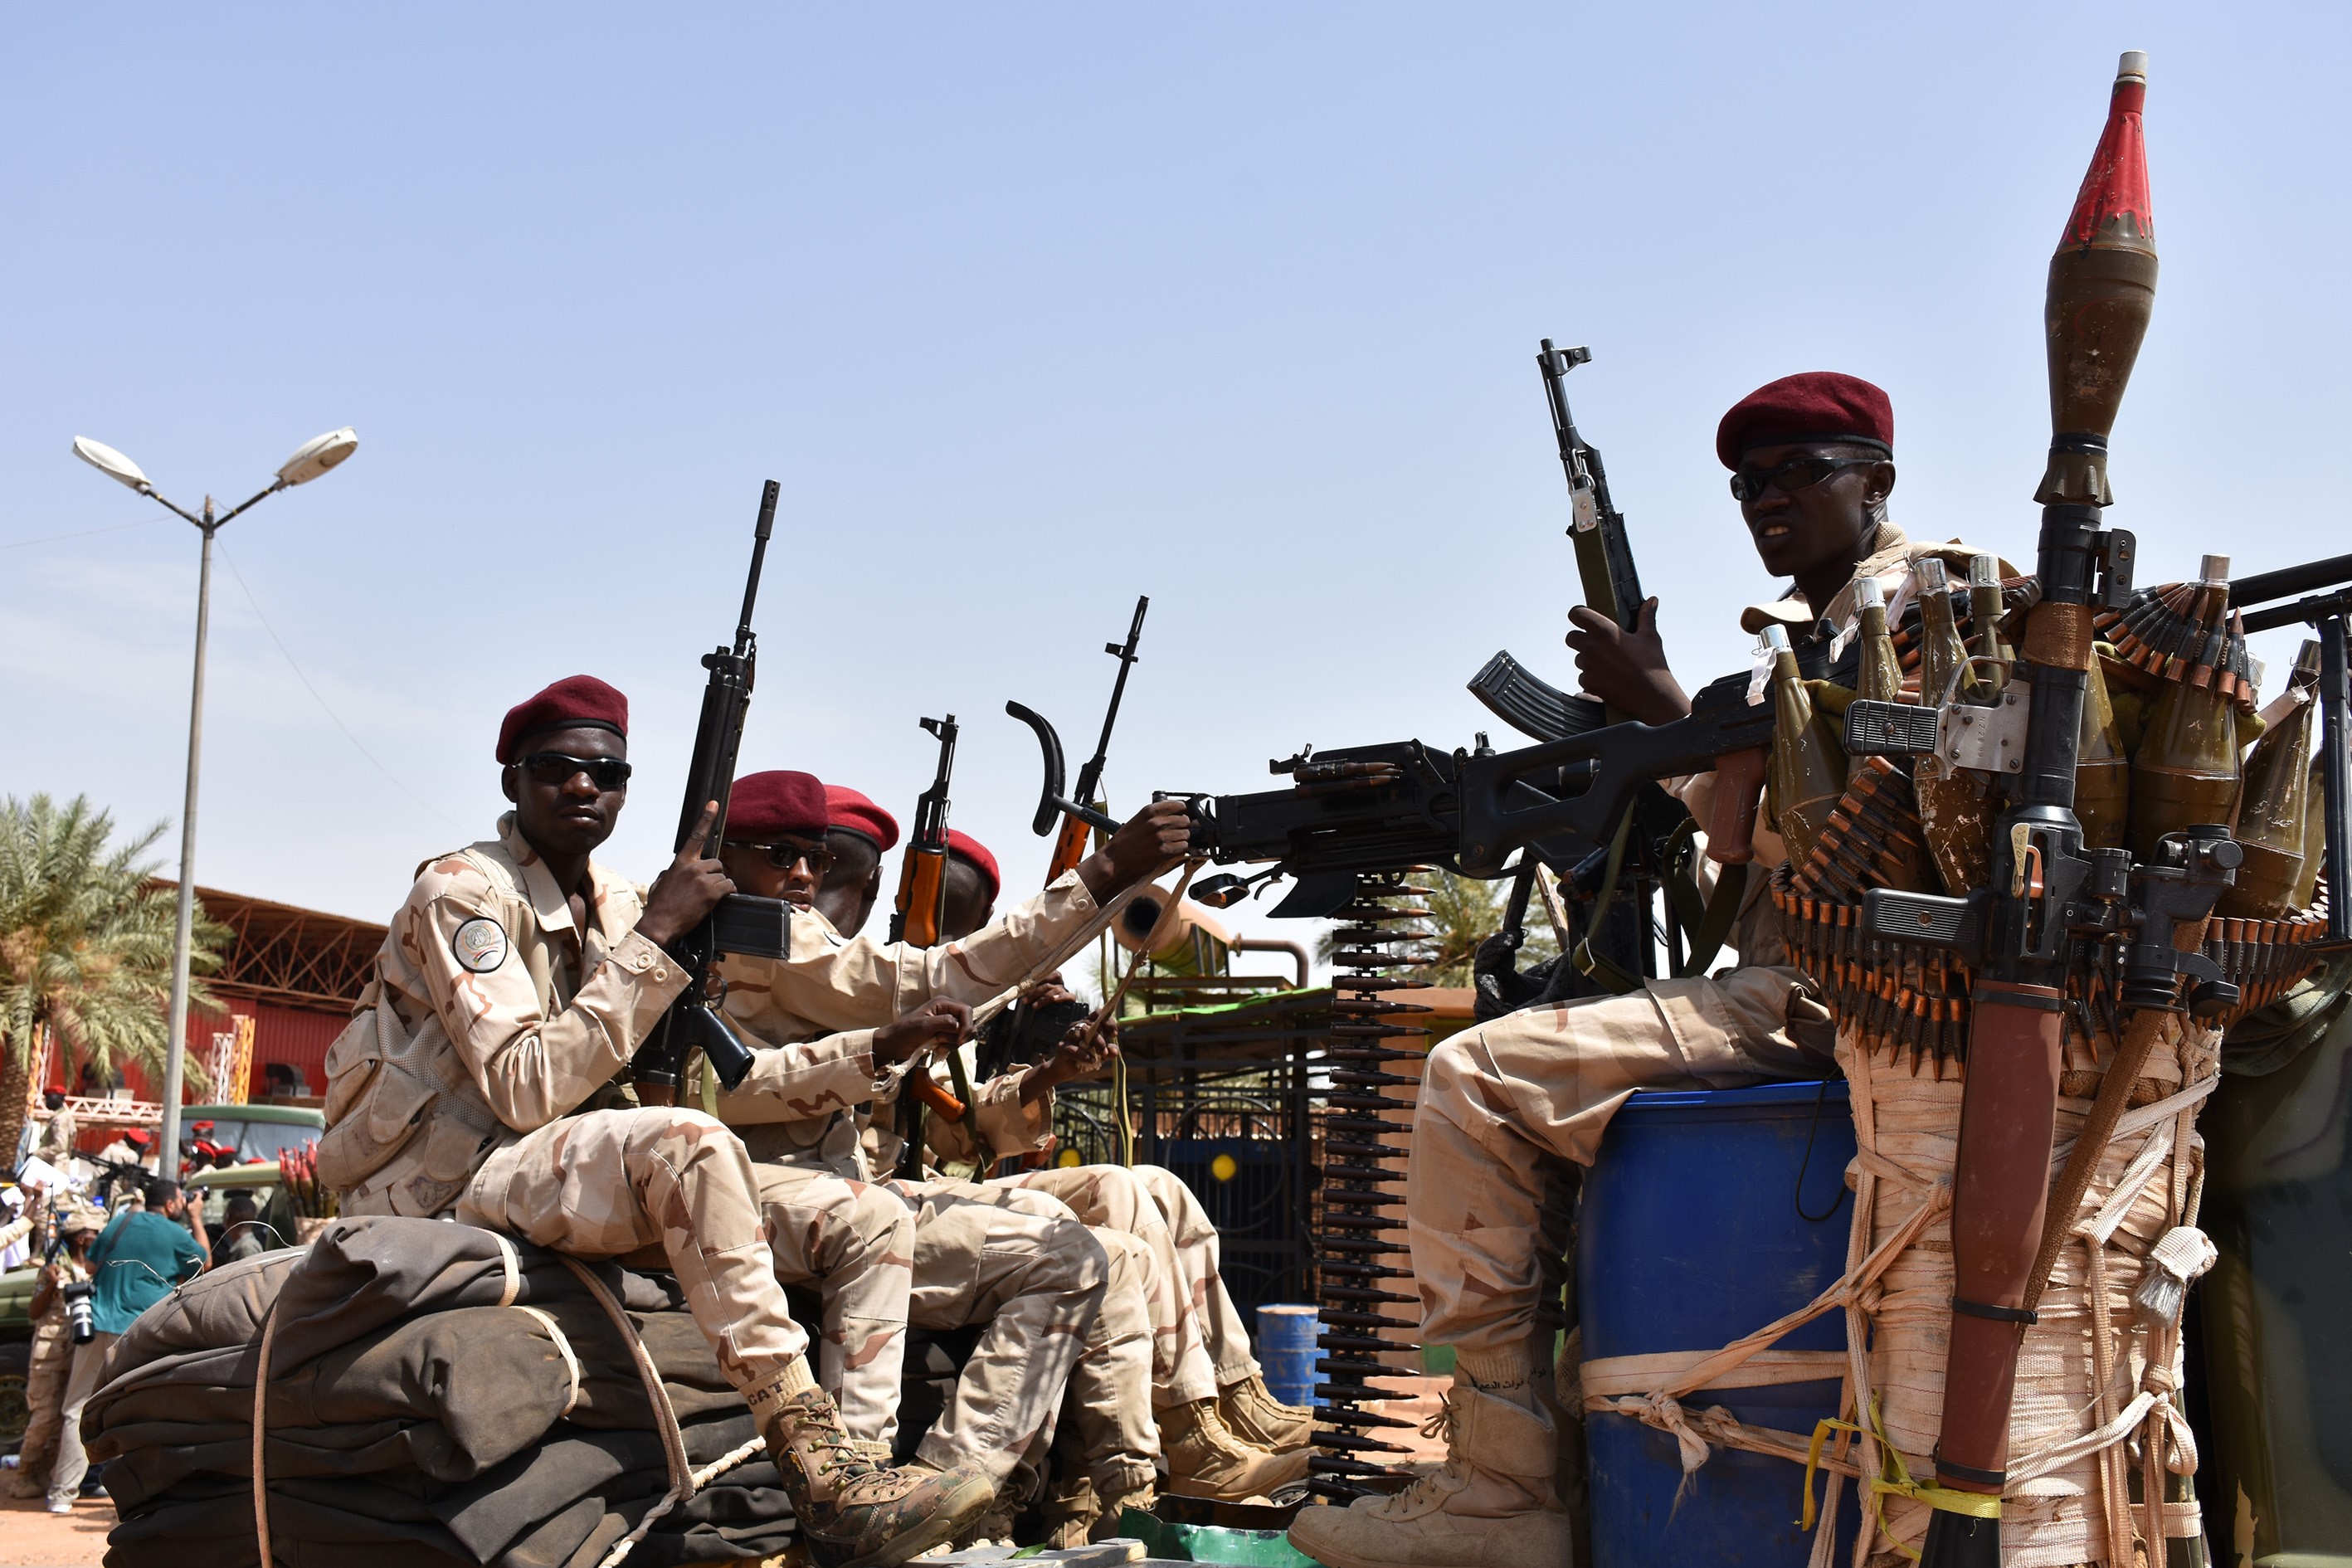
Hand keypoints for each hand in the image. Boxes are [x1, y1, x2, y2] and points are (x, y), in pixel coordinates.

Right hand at [637, 802, 737, 947]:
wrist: (660, 924)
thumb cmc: (660, 905)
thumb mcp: (661, 882)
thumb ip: (672, 872)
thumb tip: (676, 871)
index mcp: (680, 862)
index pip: (696, 836)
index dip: (706, 818)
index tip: (714, 804)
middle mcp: (693, 867)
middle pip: (717, 863)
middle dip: (714, 875)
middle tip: (704, 888)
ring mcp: (703, 879)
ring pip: (723, 877)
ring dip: (719, 887)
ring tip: (705, 898)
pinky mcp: (712, 892)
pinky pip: (729, 887)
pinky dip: (727, 893)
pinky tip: (717, 900)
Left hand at [874, 999, 971, 1066]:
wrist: (894, 1045)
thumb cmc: (906, 1032)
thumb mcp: (925, 1025)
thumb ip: (945, 1022)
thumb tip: (959, 1026)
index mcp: (943, 1003)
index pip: (966, 1011)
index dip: (967, 1025)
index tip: (960, 1040)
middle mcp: (947, 1011)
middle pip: (967, 1023)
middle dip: (958, 1035)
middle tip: (941, 1040)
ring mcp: (946, 1024)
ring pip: (963, 1035)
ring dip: (951, 1043)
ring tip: (936, 1044)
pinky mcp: (944, 1035)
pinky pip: (956, 1042)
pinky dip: (948, 1047)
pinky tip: (936, 1049)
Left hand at [1019, 978, 1074, 1009]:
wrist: (1053, 1015)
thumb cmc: (1039, 1000)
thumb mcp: (1033, 993)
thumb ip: (1028, 989)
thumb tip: (1017, 989)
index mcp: (1049, 976)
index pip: (1044, 973)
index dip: (1034, 980)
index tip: (1023, 987)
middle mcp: (1058, 981)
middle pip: (1048, 982)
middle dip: (1035, 992)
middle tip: (1025, 1001)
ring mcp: (1064, 989)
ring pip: (1055, 989)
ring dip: (1043, 998)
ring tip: (1034, 1006)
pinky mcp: (1070, 998)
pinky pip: (1070, 995)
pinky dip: (1062, 997)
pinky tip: (1054, 999)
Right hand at [1022, 1016, 1113, 1101]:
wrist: (1066, 1070)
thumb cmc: (1084, 1057)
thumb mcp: (1100, 1055)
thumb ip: (1108, 1051)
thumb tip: (1115, 1051)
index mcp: (1087, 1024)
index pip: (1098, 1013)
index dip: (1108, 1021)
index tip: (1114, 1034)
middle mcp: (1077, 1026)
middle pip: (1092, 1023)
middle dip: (1103, 1037)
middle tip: (1106, 1051)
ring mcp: (1068, 1035)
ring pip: (1083, 1031)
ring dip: (1096, 1043)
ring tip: (1102, 1055)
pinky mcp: (1062, 1047)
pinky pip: (1074, 1048)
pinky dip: (1084, 1055)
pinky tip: (1091, 1060)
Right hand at [1079, 798, 1192, 900]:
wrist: (1114, 862)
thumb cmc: (1122, 844)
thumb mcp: (1138, 821)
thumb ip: (1156, 817)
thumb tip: (1175, 815)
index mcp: (1150, 811)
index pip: (1179, 805)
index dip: (1183, 812)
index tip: (1183, 816)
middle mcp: (1157, 822)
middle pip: (1185, 820)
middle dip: (1183, 827)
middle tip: (1174, 833)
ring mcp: (1162, 837)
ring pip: (1186, 834)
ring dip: (1182, 840)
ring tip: (1170, 844)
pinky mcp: (1165, 852)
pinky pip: (1184, 848)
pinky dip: (1180, 850)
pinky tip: (1170, 852)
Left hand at [1566, 598, 1690, 724]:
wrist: (1652, 697)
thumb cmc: (1652, 666)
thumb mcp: (1650, 638)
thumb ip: (1646, 617)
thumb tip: (1651, 601)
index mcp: (1604, 631)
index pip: (1576, 614)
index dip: (1579, 615)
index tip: (1585, 618)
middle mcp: (1591, 647)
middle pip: (1571, 637)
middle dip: (1581, 639)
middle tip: (1599, 644)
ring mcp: (1587, 667)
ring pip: (1578, 658)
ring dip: (1588, 659)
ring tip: (1609, 664)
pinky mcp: (1588, 684)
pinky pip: (1582, 677)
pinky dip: (1592, 677)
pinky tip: (1609, 678)